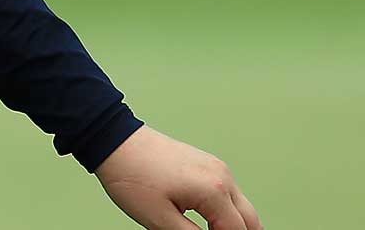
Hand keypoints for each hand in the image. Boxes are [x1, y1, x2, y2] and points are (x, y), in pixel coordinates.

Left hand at [95, 124, 261, 228]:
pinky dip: (226, 211)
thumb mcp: (159, 219)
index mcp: (213, 191)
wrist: (115, 142)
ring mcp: (216, 168)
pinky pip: (228, 194)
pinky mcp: (207, 165)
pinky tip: (211, 223)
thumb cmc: (132, 176)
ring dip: (234, 224)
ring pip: (241, 206)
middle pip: (249, 220)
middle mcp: (222, 176)